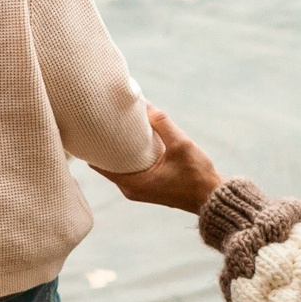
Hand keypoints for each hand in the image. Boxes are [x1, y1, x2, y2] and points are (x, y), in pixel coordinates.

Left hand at [99, 104, 223, 213]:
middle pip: (106, 164)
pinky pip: (130, 169)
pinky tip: (130, 139)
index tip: (88, 128)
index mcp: (133, 184)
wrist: (212, 197)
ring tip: (113, 126)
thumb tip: (145, 103)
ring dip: (117, 148)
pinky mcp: (148, 187)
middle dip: (104, 144)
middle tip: (100, 121)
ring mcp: (139, 189)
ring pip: (119, 166)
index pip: (98, 165)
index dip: (92, 146)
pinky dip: (128, 155)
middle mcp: (131, 189)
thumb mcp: (181, 145)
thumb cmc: (198, 176)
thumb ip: (162, 124)